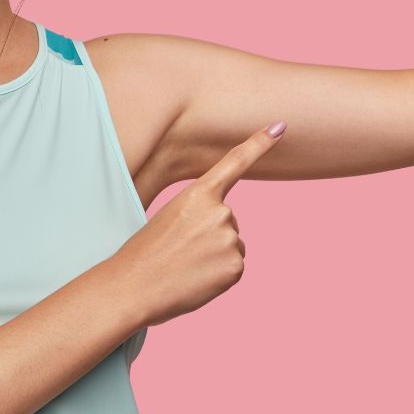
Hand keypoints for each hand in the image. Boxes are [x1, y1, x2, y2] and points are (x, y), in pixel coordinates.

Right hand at [108, 122, 286, 326]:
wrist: (133, 287)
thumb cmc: (144, 254)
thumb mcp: (168, 219)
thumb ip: (200, 218)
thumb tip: (224, 237)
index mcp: (197, 194)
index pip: (234, 163)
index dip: (259, 143)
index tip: (279, 127)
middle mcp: (220, 212)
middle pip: (228, 221)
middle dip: (209, 236)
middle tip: (179, 250)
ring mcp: (230, 238)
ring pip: (231, 245)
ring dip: (213, 257)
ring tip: (184, 266)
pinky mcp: (236, 265)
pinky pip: (233, 267)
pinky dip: (217, 276)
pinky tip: (195, 279)